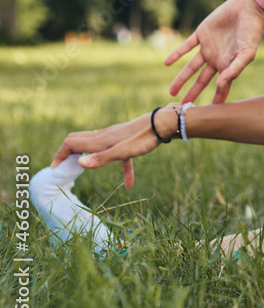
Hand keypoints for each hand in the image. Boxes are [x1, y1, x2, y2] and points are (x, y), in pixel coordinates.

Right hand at [50, 106, 178, 187]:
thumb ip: (101, 158)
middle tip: (63, 167)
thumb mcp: (123, 152)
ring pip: (96, 147)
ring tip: (84, 169)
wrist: (164, 123)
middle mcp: (104, 136)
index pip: (70, 143)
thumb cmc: (144, 138)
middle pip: (78, 141)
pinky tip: (129, 184)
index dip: (60, 155)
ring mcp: (115, 137)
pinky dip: (121, 168)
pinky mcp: (126, 140)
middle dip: (68, 153)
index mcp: (100, 140)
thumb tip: (79, 163)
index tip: (55, 169)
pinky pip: (120, 155)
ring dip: (88, 158)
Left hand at [165, 0, 263, 103]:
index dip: (216, 98)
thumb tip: (219, 86)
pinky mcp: (201, 33)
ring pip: (191, 66)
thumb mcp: (246, 54)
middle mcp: (217, 58)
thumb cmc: (252, 33)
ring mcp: (208, 47)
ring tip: (172, 91)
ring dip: (181, 78)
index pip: (220, 86)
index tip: (209, 112)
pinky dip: (177, 54)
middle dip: (193, 92)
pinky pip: (186, 46)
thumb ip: (233, 70)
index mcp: (228, 65)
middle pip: (202, 80)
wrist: (248, 9)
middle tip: (184, 105)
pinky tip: (167, 62)